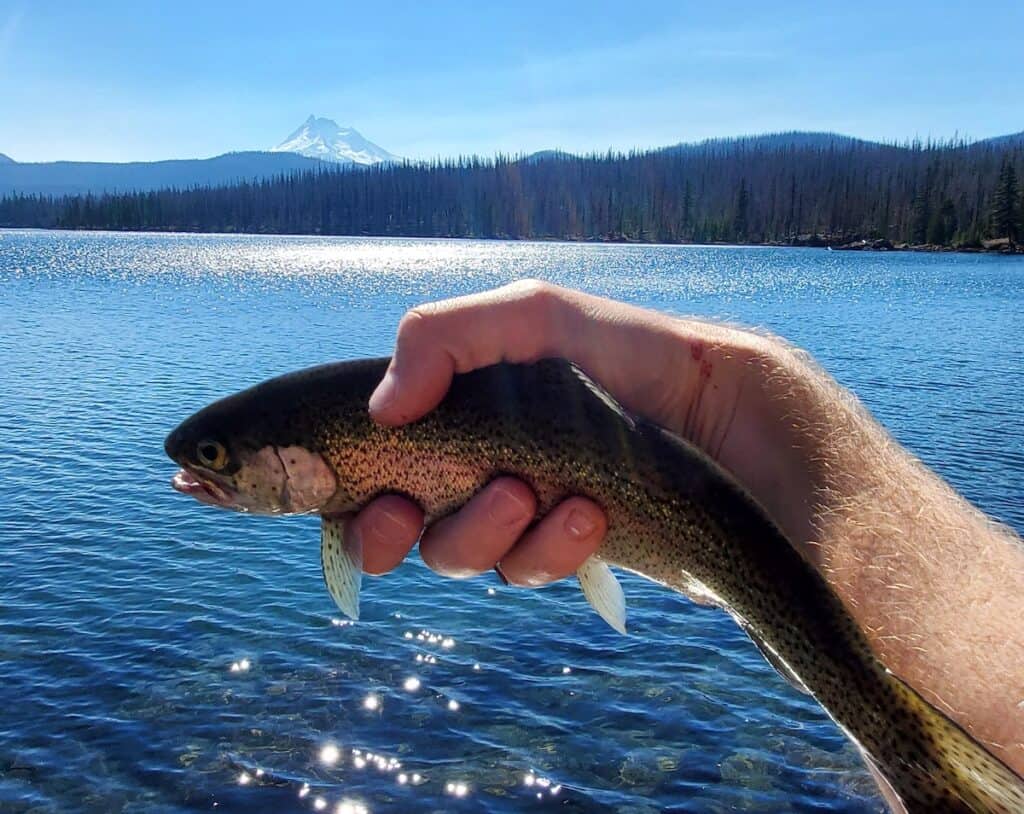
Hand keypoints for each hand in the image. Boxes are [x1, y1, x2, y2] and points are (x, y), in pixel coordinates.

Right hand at [351, 280, 817, 583]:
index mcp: (468, 406)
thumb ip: (449, 335)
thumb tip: (382, 406)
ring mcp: (531, 511)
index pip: (387, 454)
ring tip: (531, 490)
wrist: (737, 422)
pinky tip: (586, 516)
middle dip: (398, 527)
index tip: (367, 501)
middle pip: (408, 522)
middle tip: (407, 512)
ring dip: (481, 529)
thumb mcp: (541, 317)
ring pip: (462, 552)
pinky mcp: (573, 550)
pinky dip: (545, 548)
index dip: (359, 490)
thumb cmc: (640, 360)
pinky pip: (528, 569)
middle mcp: (488, 459)